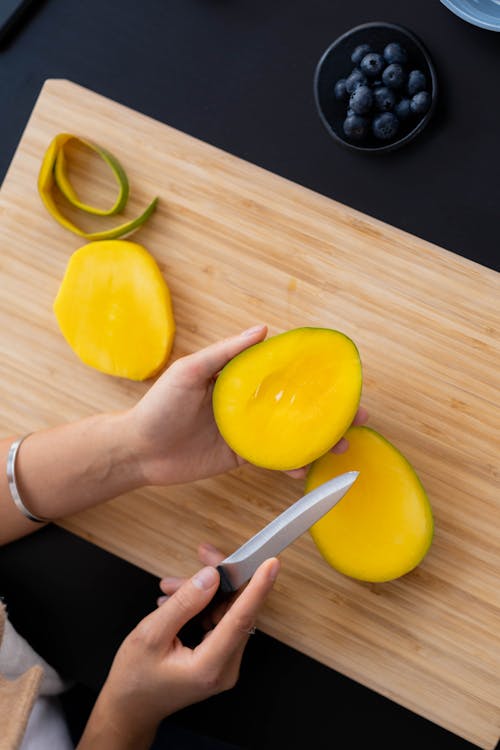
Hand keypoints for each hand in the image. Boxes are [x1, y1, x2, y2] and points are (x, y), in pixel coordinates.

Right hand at [83, 552, 278, 745]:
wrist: (130, 709)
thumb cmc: (134, 679)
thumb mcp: (150, 635)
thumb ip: (183, 604)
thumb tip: (211, 576)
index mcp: (209, 666)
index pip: (241, 620)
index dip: (257, 588)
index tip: (270, 564)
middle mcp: (225, 668)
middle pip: (236, 610)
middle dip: (218, 579)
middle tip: (203, 555)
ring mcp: (225, 665)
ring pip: (227, 612)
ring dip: (204, 592)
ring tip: (171, 588)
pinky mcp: (220, 658)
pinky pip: (220, 621)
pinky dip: (201, 605)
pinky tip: (176, 602)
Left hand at [128, 325, 367, 485]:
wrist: (139, 451)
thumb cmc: (159, 405)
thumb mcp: (190, 371)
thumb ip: (226, 352)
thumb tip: (262, 329)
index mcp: (237, 378)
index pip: (281, 371)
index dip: (310, 373)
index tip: (338, 375)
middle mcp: (247, 404)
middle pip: (295, 403)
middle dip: (326, 409)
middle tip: (356, 413)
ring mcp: (246, 431)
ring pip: (290, 433)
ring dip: (318, 437)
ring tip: (343, 442)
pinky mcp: (240, 457)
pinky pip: (272, 459)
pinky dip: (292, 463)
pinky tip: (308, 467)